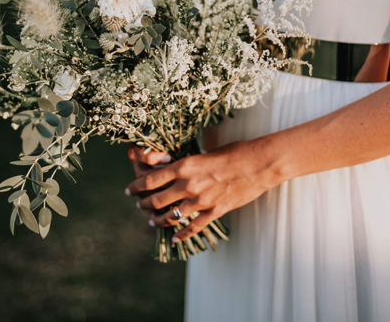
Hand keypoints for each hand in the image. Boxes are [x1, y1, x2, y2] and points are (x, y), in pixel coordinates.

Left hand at [125, 138, 285, 241]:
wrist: (260, 164)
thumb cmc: (236, 151)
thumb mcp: (207, 152)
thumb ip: (190, 164)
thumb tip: (177, 169)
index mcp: (185, 166)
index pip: (151, 179)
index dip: (136, 186)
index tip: (129, 190)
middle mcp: (189, 184)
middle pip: (156, 200)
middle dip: (143, 205)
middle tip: (139, 206)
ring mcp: (202, 201)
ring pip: (171, 217)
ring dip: (158, 220)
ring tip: (152, 222)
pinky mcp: (215, 211)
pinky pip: (193, 227)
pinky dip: (182, 235)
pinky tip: (175, 238)